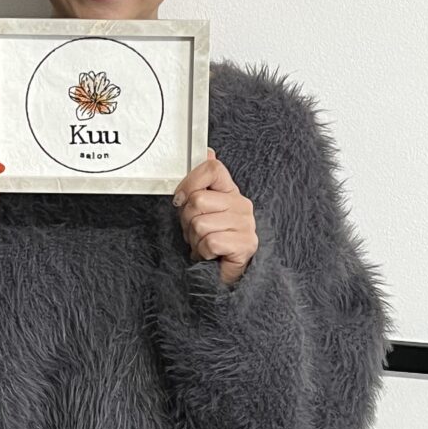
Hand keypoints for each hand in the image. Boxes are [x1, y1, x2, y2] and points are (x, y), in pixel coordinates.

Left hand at [171, 147, 257, 287]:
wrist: (223, 276)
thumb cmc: (210, 241)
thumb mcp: (200, 210)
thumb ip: (202, 183)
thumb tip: (208, 152)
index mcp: (230, 192)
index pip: (212, 169)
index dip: (189, 182)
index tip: (181, 199)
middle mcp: (242, 205)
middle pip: (197, 200)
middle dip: (186, 220)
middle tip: (195, 232)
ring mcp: (246, 225)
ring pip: (200, 223)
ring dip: (194, 239)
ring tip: (203, 244)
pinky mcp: (245, 245)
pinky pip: (210, 242)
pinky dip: (203, 252)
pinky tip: (210, 255)